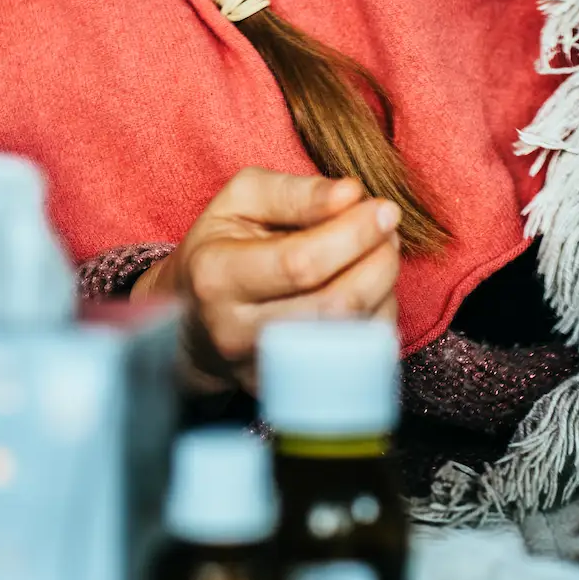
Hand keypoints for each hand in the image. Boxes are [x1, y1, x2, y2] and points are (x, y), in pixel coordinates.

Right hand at [131, 169, 400, 394]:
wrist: (190, 321)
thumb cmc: (220, 248)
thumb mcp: (240, 201)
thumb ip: (294, 192)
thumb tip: (351, 195)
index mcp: (217, 275)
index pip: (301, 263)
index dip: (354, 234)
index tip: (383, 209)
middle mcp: (237, 331)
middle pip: (334, 304)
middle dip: (378, 260)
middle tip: (388, 228)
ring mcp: (264, 367)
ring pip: (352, 333)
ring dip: (384, 286)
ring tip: (379, 251)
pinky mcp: (290, 388)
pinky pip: (355, 356)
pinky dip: (378, 316)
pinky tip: (368, 287)